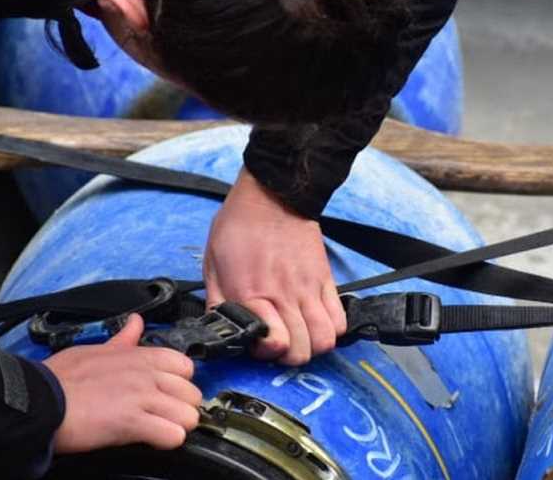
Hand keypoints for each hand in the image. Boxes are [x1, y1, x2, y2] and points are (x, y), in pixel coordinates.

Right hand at [43, 315, 201, 452]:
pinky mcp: (133, 422)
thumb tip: (136, 322)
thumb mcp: (95, 349)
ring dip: (177, 426)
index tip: (167, 394)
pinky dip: (167, 441)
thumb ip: (122, 340)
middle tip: (162, 416)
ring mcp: (142, 397)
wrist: (39, 401)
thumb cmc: (61, 378)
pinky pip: (172, 436)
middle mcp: (147, 374)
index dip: (179, 384)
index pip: (186, 366)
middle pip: (193, 394)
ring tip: (158, 430)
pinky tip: (152, 440)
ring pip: (189, 416)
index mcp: (140, 356)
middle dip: (181, 409)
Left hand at [203, 168, 346, 365]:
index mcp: (252, 294)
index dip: (266, 353)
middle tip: (279, 342)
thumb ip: (217, 303)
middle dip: (289, 356)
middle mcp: (284, 296)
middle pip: (303, 351)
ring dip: (312, 346)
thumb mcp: (212, 265)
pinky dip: (331, 329)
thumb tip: (221, 331)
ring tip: (299, 335)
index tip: (259, 343)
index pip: (274, 344)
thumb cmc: (238, 228)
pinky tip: (315, 322)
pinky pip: (340, 319)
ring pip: (325, 340)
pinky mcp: (326, 280)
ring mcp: (309, 289)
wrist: (272, 195)